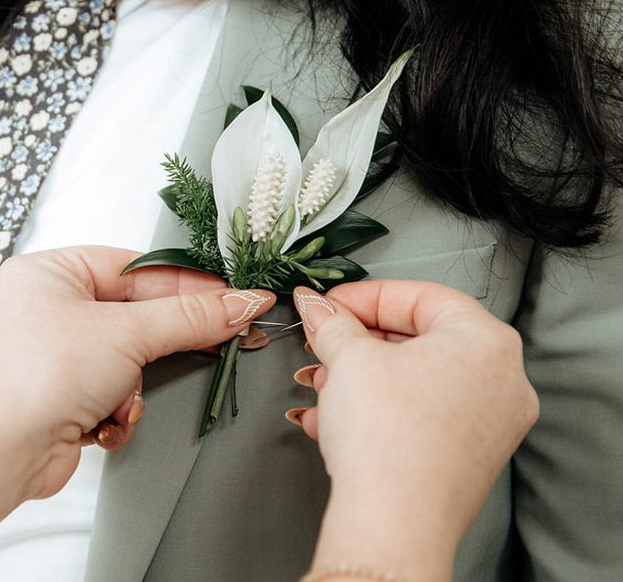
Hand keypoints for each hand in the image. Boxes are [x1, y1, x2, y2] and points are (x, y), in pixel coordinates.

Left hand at [0, 246, 274, 499]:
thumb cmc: (43, 372)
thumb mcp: (126, 332)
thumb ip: (190, 317)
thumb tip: (243, 302)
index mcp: (51, 272)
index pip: (136, 268)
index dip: (187, 284)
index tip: (235, 296)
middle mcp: (49, 309)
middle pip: (135, 316)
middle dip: (161, 343)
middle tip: (220, 341)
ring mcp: (54, 357)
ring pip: (129, 361)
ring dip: (133, 387)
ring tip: (121, 399)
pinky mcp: (61, 400)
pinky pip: (113, 395)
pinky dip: (117, 412)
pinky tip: (104, 423)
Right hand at [291, 280, 537, 579]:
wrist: (393, 525)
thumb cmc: (387, 441)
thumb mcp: (348, 357)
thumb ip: (331, 322)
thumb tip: (317, 306)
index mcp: (486, 341)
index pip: (419, 295)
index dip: (363, 297)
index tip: (329, 305)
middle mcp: (502, 380)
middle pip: (420, 337)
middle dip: (359, 340)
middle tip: (323, 340)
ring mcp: (492, 423)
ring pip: (418, 378)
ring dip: (362, 376)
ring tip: (322, 383)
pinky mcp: (471, 457)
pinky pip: (423, 413)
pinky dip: (380, 408)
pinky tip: (333, 417)